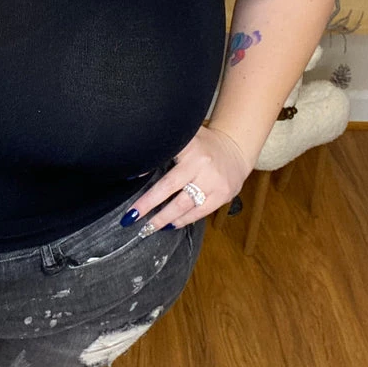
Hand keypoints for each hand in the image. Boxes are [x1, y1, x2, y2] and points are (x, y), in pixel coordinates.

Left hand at [129, 125, 252, 233]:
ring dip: (164, 218)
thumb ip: (162, 151)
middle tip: (131, 218)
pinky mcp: (223, 195)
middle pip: (169, 187)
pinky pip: (199, 212)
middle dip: (148, 205)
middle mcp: (201, 163)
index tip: (131, 191)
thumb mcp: (184, 139)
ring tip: (148, 228)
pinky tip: (170, 225)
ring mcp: (214, 181)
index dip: (146, 176)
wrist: (236, 148)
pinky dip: (183, 220)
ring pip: (184, 205)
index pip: (161, 162)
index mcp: (189, 146)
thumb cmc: (202, 145)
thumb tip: (135, 173)